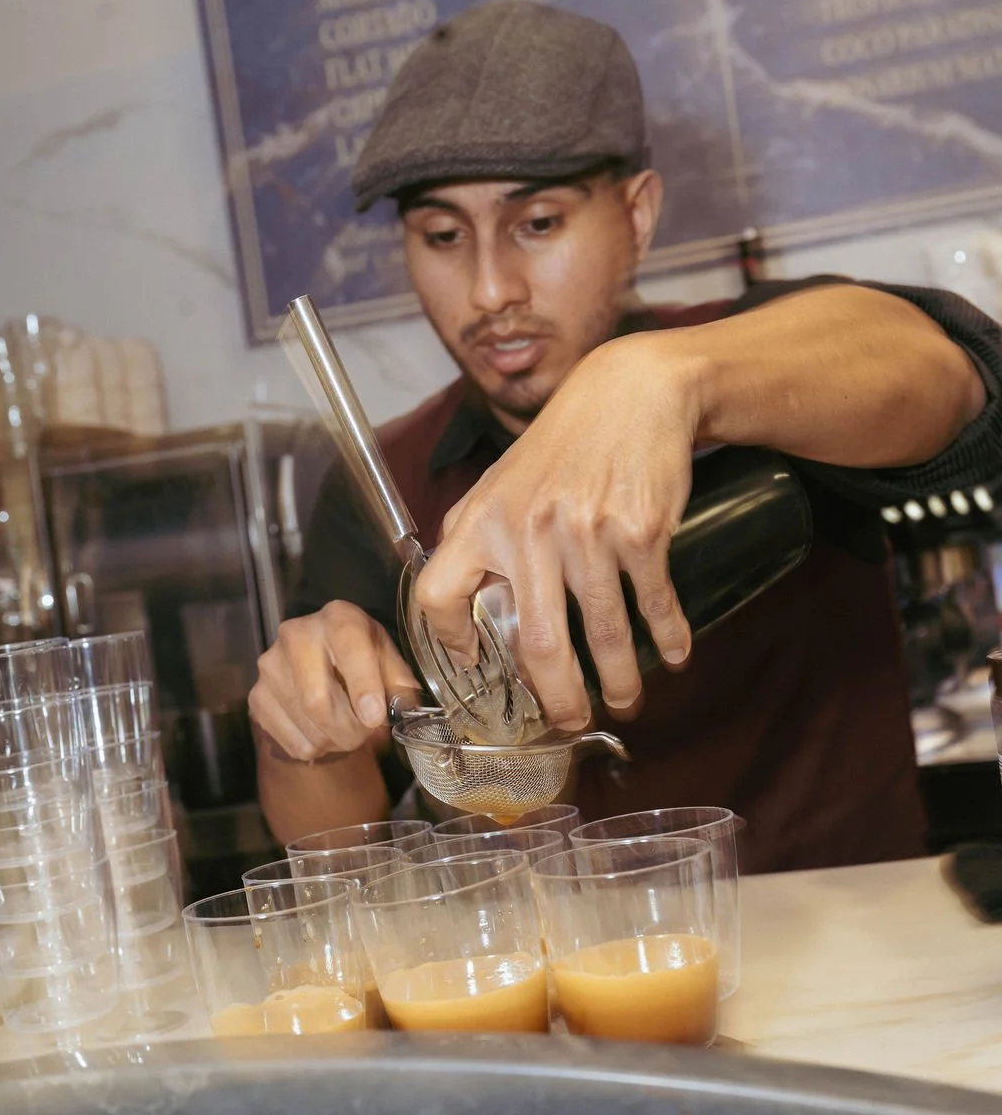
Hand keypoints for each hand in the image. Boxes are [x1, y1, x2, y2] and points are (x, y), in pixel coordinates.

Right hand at [248, 601, 419, 761]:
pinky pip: (293, 741)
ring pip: (308, 725)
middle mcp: (296, 635)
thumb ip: (399, 684)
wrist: (317, 662)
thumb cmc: (359, 657)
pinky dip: (318, 748)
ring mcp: (270, 667)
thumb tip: (402, 712)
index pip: (348, 648)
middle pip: (318, 700)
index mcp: (338, 618)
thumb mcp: (386, 659)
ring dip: (337, 741)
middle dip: (350, 729)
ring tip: (348, 732)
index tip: (374, 717)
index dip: (363, 686)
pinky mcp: (257, 697)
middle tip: (366, 736)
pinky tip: (325, 732)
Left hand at [414, 335, 701, 729]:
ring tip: (626, 700)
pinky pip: (653, 602)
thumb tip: (462, 607)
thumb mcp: (501, 481)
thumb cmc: (562, 444)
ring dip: (620, 681)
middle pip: (538, 644)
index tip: (477, 668)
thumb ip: (477, 537)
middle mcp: (529, 531)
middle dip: (558, 699)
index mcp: (483, 521)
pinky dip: (668, 636)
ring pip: (604, 635)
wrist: (630, 392)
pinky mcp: (640, 531)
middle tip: (568, 722)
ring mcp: (587, 533)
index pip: (441, 595)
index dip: (453, 642)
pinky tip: (673, 653)